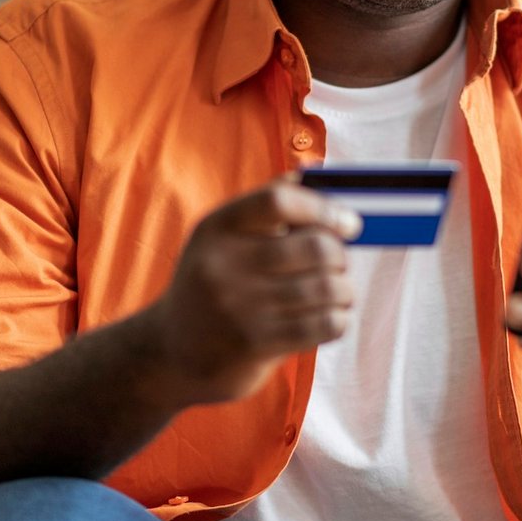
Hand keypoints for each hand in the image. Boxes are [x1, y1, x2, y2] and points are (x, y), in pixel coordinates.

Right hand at [140, 179, 361, 407]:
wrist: (173, 350)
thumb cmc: (213, 283)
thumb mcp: (222, 238)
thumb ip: (265, 205)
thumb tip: (315, 170)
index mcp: (217, 228)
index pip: (278, 202)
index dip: (323, 208)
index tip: (348, 223)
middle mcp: (223, 264)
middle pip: (314, 247)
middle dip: (340, 255)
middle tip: (339, 263)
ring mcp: (238, 307)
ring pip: (326, 288)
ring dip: (344, 290)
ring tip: (339, 292)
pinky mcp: (254, 344)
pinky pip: (323, 325)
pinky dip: (339, 318)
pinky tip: (332, 316)